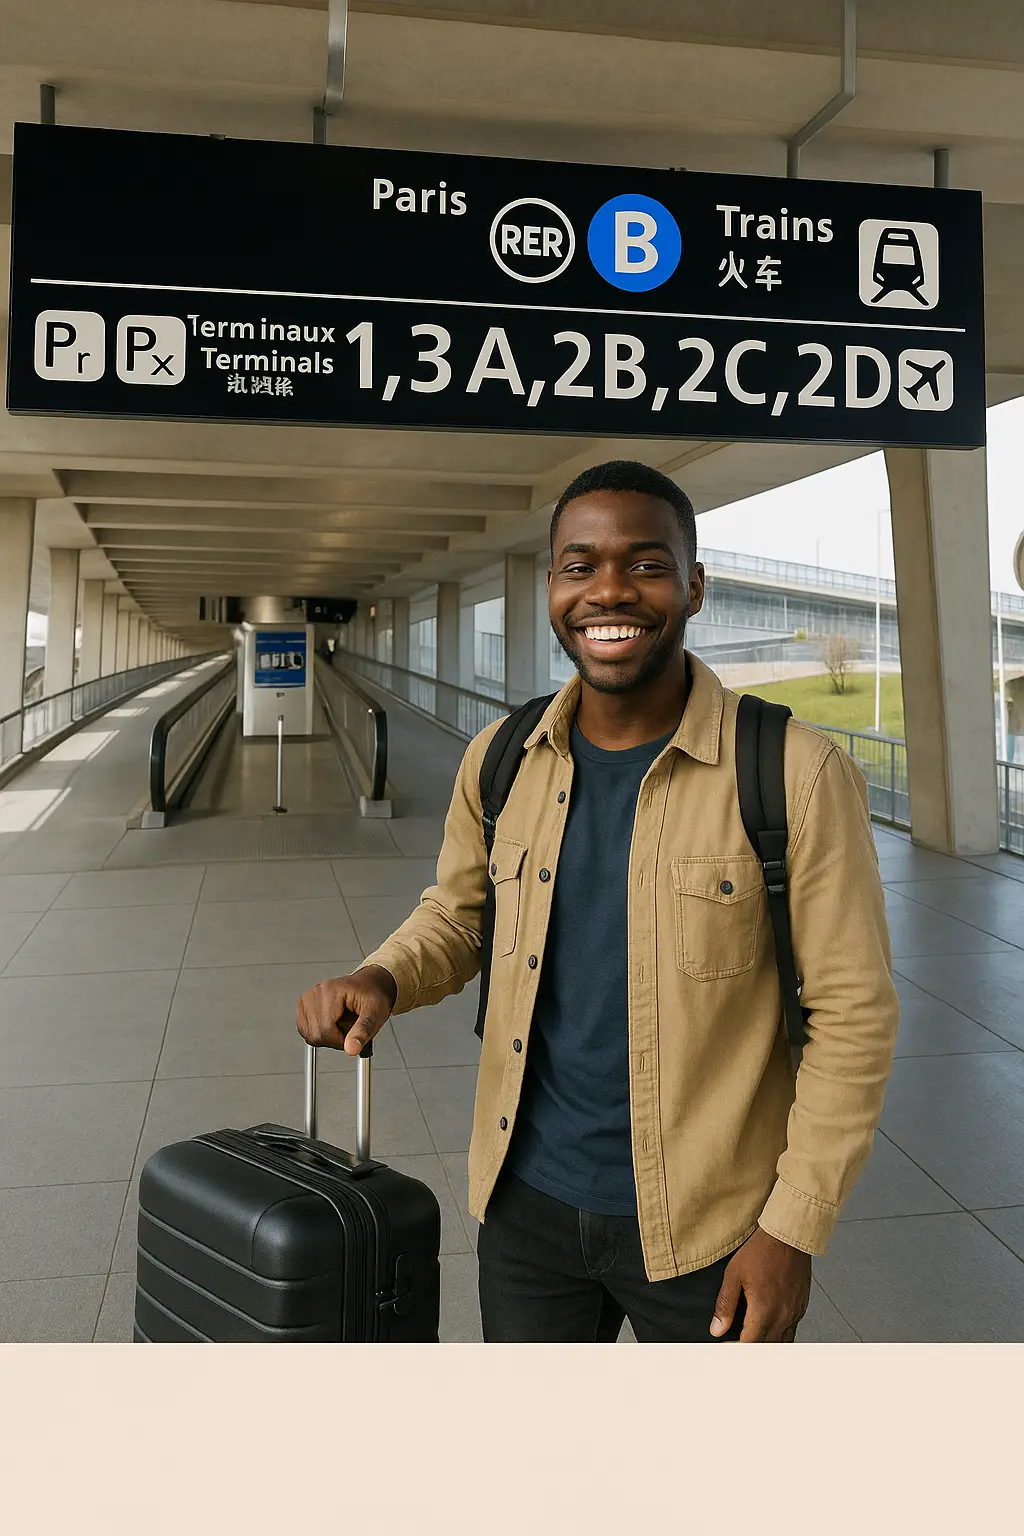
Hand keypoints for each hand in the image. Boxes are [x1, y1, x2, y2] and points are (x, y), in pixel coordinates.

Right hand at [297, 965, 397, 1055]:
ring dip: (327, 1037)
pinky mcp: (304, 1006)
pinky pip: (305, 1031)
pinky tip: (332, 1024)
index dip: (340, 1040)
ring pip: (309, 1035)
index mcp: (330, 991)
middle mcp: (315, 993)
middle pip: (315, 1035)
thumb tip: (351, 1048)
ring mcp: (307, 999)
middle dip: (334, 1039)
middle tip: (349, 1029)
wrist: (369, 986)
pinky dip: (319, 1033)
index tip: (352, 1035)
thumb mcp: (376, 1013)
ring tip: (341, 1024)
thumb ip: (364, 1031)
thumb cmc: (372, 995)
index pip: (325, 1031)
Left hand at [710, 1227, 811, 1341]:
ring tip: (752, 1338)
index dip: (735, 1349)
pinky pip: (791, 1330)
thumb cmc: (762, 1250)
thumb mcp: (734, 1274)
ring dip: (766, 1344)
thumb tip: (717, 1328)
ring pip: (782, 1343)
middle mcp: (783, 1315)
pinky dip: (779, 1334)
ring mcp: (794, 1312)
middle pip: (766, 1348)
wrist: (788, 1235)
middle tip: (736, 1343)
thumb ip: (725, 1304)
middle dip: (751, 1349)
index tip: (726, 1347)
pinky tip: (768, 1326)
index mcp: (764, 1310)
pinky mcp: (801, 1306)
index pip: (750, 1345)